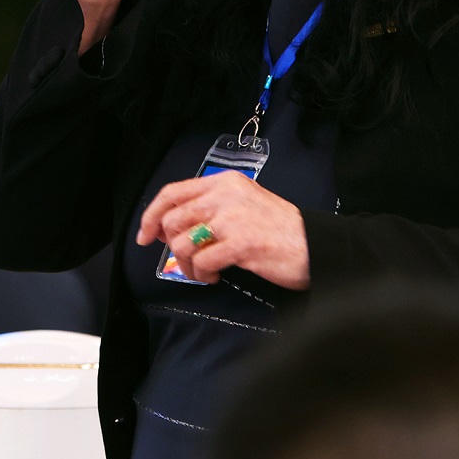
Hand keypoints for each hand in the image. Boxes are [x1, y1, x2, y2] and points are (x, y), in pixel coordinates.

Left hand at [135, 173, 310, 289]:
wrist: (314, 244)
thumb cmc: (278, 229)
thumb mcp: (242, 203)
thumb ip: (208, 208)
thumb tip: (166, 226)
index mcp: (224, 182)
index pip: (172, 192)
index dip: (151, 215)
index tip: (145, 235)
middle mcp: (225, 195)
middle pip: (172, 220)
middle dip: (171, 247)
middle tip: (186, 261)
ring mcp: (233, 218)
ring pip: (182, 242)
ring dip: (188, 265)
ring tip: (204, 271)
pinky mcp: (241, 243)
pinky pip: (202, 262)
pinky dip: (203, 274)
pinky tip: (216, 276)